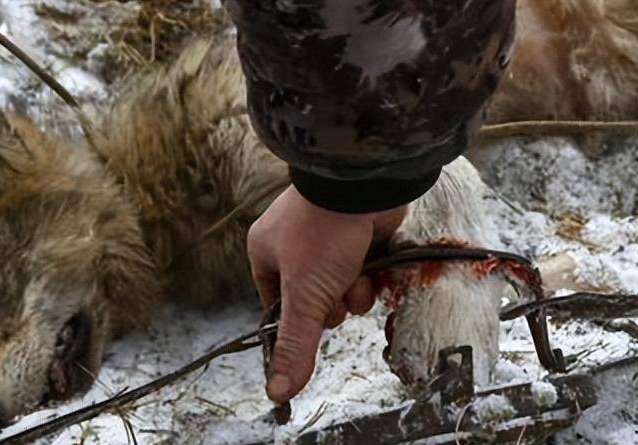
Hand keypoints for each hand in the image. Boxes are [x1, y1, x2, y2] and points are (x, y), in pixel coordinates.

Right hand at [247, 185, 405, 403]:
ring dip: (353, 292)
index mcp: (265, 253)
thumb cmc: (322, 233)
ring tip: (356, 275)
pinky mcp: (356, 234)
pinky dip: (369, 274)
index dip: (296, 321)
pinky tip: (372, 264)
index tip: (311, 325)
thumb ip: (294, 346)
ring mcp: (326, 238)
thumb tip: (278, 393)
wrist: (364, 186)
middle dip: (330, 304)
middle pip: (313, 301)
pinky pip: (361, 271)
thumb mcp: (304, 297)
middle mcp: (293, 244)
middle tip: (334, 292)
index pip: (276, 306)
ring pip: (340, 289)